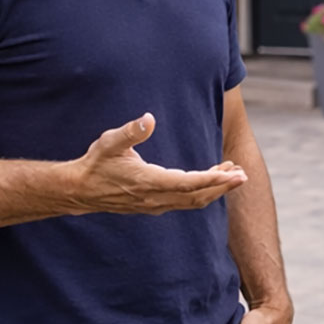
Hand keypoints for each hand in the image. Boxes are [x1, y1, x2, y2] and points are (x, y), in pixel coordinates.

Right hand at [64, 113, 246, 215]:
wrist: (80, 190)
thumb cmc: (96, 163)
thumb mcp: (109, 142)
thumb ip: (131, 131)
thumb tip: (149, 118)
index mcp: (148, 181)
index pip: (189, 183)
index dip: (213, 180)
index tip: (234, 174)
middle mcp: (155, 197)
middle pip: (197, 196)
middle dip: (222, 186)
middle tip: (242, 175)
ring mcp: (155, 204)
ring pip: (192, 201)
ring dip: (214, 190)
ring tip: (232, 175)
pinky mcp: (154, 205)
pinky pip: (184, 202)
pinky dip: (201, 193)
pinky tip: (209, 182)